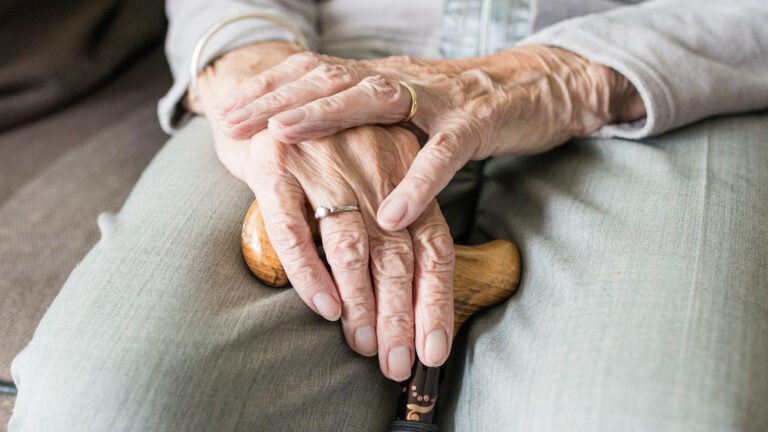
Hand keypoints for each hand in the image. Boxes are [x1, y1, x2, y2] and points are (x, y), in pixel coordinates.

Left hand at [215, 46, 645, 231]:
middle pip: (331, 79)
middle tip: (232, 121)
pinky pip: (445, 154)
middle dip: (277, 99)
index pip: (316, 73)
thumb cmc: (465, 106)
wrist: (541, 85)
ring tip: (282, 138)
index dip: (270, 88)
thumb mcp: (407, 108)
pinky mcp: (478, 124)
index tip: (227, 108)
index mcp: (383, 78)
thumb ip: (367, 119)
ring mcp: (440, 99)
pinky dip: (417, 183)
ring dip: (326, 116)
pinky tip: (389, 213)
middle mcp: (403, 81)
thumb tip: (318, 135)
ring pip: (376, 100)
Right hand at [242, 126, 454, 380]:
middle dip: (399, 317)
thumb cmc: (322, 152)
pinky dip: (310, 274)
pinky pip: (294, 230)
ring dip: (362, 304)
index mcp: (404, 171)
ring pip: (352, 246)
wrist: (259, 94)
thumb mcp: (368, 179)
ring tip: (364, 346)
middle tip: (396, 363)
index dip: (435, 302)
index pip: (433, 245)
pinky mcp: (275, 165)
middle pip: (397, 254)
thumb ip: (390, 226)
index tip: (433, 350)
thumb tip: (408, 301)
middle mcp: (371, 163)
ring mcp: (324, 162)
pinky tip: (325, 308)